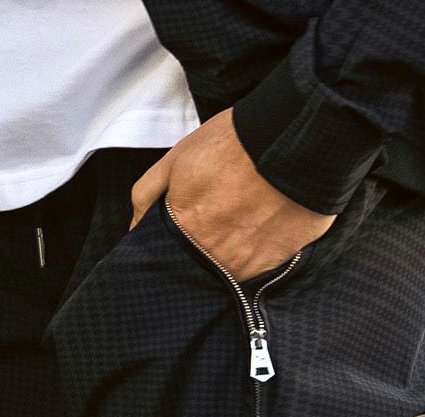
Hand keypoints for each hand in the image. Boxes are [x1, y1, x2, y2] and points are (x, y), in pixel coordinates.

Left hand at [130, 109, 334, 280]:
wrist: (291, 140)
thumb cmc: (232, 144)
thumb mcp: (177, 158)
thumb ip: (148, 195)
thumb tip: (133, 227)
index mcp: (186, 234)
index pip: (171, 258)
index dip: (177, 245)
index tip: (187, 231)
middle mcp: (214, 258)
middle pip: (201, 266)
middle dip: (204, 249)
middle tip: (219, 220)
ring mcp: (246, 265)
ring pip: (231, 269)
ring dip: (233, 251)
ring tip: (245, 218)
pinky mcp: (277, 264)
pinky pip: (262, 265)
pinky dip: (261, 249)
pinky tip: (265, 223)